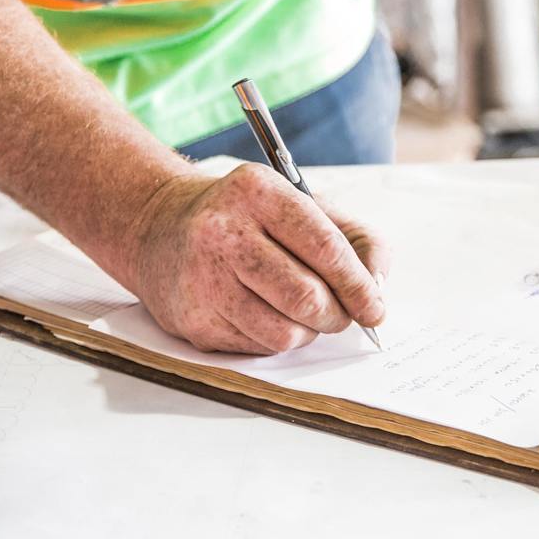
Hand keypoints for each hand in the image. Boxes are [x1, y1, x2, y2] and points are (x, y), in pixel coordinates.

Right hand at [128, 164, 388, 353]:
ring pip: (284, 332)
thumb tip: (377, 287)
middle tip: (342, 315)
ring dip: (308, 331)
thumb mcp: (303, 205)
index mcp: (259, 191)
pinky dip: (276, 339)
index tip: (375, 307)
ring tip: (302, 312)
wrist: (161, 226)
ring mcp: (202, 277)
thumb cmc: (249, 219)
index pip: (325, 248)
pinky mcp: (192, 318)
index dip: (359, 286)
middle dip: (337, 315)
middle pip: (307, 297)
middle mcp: (223, 231)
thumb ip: (355, 239)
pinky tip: (264, 313)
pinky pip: (257, 348)